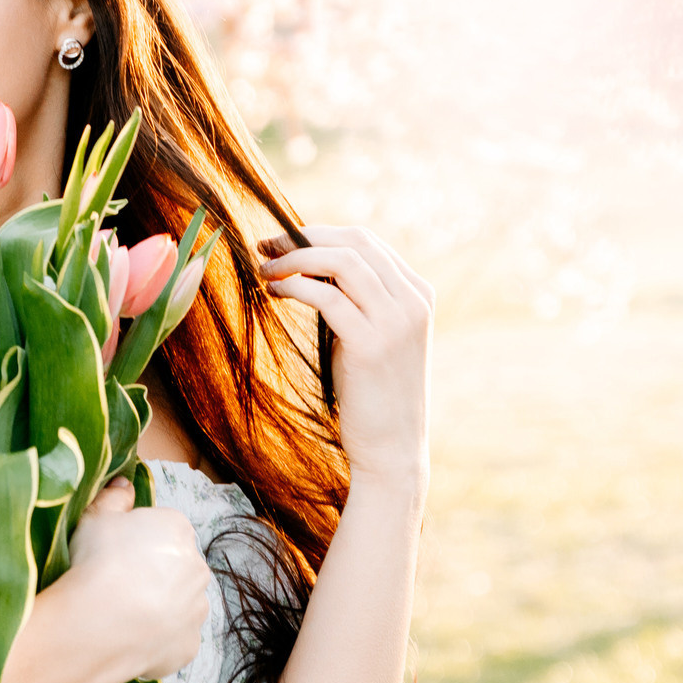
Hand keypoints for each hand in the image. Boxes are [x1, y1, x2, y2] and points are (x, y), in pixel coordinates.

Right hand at [51, 480, 209, 682]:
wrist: (100, 623)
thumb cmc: (97, 562)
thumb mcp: (94, 518)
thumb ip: (113, 498)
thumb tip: (124, 484)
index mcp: (178, 529)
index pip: (163, 529)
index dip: (137, 541)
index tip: (115, 553)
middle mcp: (198, 566)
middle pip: (176, 566)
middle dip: (155, 573)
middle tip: (118, 584)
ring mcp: (197, 609)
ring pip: (180, 604)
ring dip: (161, 607)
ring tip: (124, 615)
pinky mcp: (190, 646)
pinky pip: (175, 639)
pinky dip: (158, 639)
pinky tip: (131, 638)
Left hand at [258, 225, 431, 483]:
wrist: (392, 449)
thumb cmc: (371, 393)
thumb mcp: (371, 334)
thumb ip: (355, 298)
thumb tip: (307, 262)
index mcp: (417, 294)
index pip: (365, 241)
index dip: (319, 233)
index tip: (282, 241)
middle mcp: (413, 301)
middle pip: (354, 242)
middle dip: (303, 237)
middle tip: (265, 245)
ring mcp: (396, 322)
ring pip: (341, 261)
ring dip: (295, 258)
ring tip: (265, 269)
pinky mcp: (371, 344)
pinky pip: (327, 296)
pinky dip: (296, 286)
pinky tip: (275, 292)